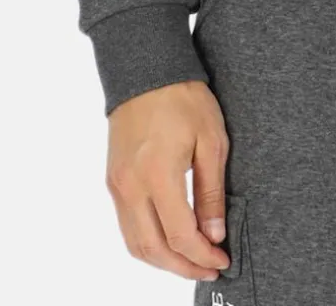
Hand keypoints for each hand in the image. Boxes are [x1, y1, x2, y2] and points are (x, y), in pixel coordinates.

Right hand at [105, 78, 232, 280]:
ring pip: (135, 244)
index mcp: (158, 174)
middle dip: (183, 267)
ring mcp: (117, 185)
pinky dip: (147, 244)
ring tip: (191, 261)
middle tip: (209, 268)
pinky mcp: (112, 181)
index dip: (203, 255)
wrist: (146, 69)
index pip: (180, 235)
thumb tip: (214, 234)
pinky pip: (126, 226)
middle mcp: (131, 186)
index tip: (222, 259)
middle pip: (153, 249)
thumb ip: (211, 191)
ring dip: (163, 262)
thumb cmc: (183, 98)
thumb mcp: (211, 140)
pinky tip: (169, 241)